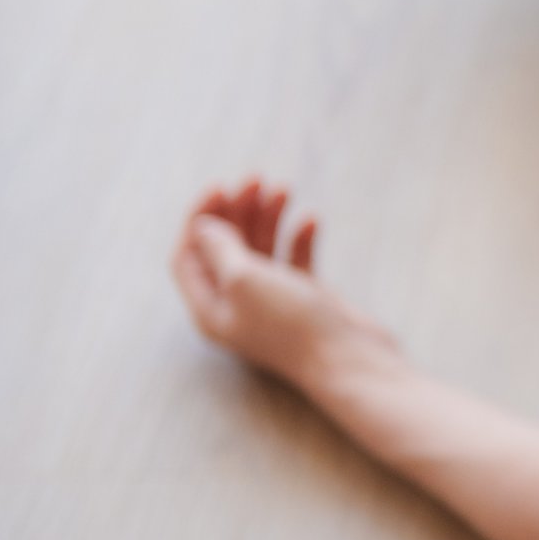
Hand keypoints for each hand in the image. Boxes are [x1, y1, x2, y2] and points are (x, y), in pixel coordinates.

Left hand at [170, 177, 391, 385]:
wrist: (349, 359)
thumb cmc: (293, 324)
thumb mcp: (244, 279)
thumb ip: (219, 248)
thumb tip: (203, 226)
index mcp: (210, 307)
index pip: (189, 255)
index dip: (199, 218)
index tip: (221, 187)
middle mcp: (236, 304)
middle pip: (225, 247)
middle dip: (237, 210)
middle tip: (256, 179)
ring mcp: (272, 301)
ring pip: (261, 248)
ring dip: (269, 216)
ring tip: (284, 189)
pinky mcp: (305, 298)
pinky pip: (294, 259)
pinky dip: (299, 236)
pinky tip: (311, 220)